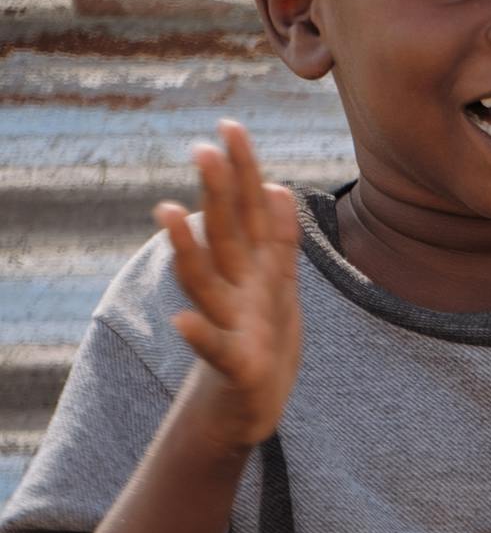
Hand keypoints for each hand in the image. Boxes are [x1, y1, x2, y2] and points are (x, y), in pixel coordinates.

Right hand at [156, 121, 301, 448]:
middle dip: (216, 193)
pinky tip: (180, 321)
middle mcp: (234, 290)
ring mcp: (231, 325)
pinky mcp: (235, 366)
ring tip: (168, 211)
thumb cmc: (263, 340)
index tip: (230, 124)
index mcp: (252, 269)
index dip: (242, 171)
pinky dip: (199, 336)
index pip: (247, 211)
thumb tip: (276, 187)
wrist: (250, 407)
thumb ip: (280, 240)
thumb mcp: (280, 286)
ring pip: (206, 282)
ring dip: (187, 248)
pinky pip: (215, 349)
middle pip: (224, 235)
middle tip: (202, 148)